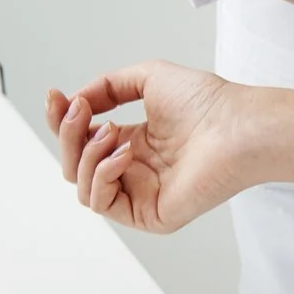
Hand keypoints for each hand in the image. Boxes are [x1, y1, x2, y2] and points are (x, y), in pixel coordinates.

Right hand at [45, 62, 258, 233]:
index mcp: (134, 143)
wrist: (238, 126)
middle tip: (80, 110)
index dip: (63, 120)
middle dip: (68, 134)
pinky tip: (123, 154)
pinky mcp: (149, 215)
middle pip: (75, 163)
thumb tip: (77, 101)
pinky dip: (102, 175)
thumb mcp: (148, 78)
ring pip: (82, 185)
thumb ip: (107, 86)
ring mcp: (141, 194)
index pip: (82, 140)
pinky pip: (102, 203)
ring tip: (111, 130)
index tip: (55, 96)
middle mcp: (135, 170)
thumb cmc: (208, 102)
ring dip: (85, 154)